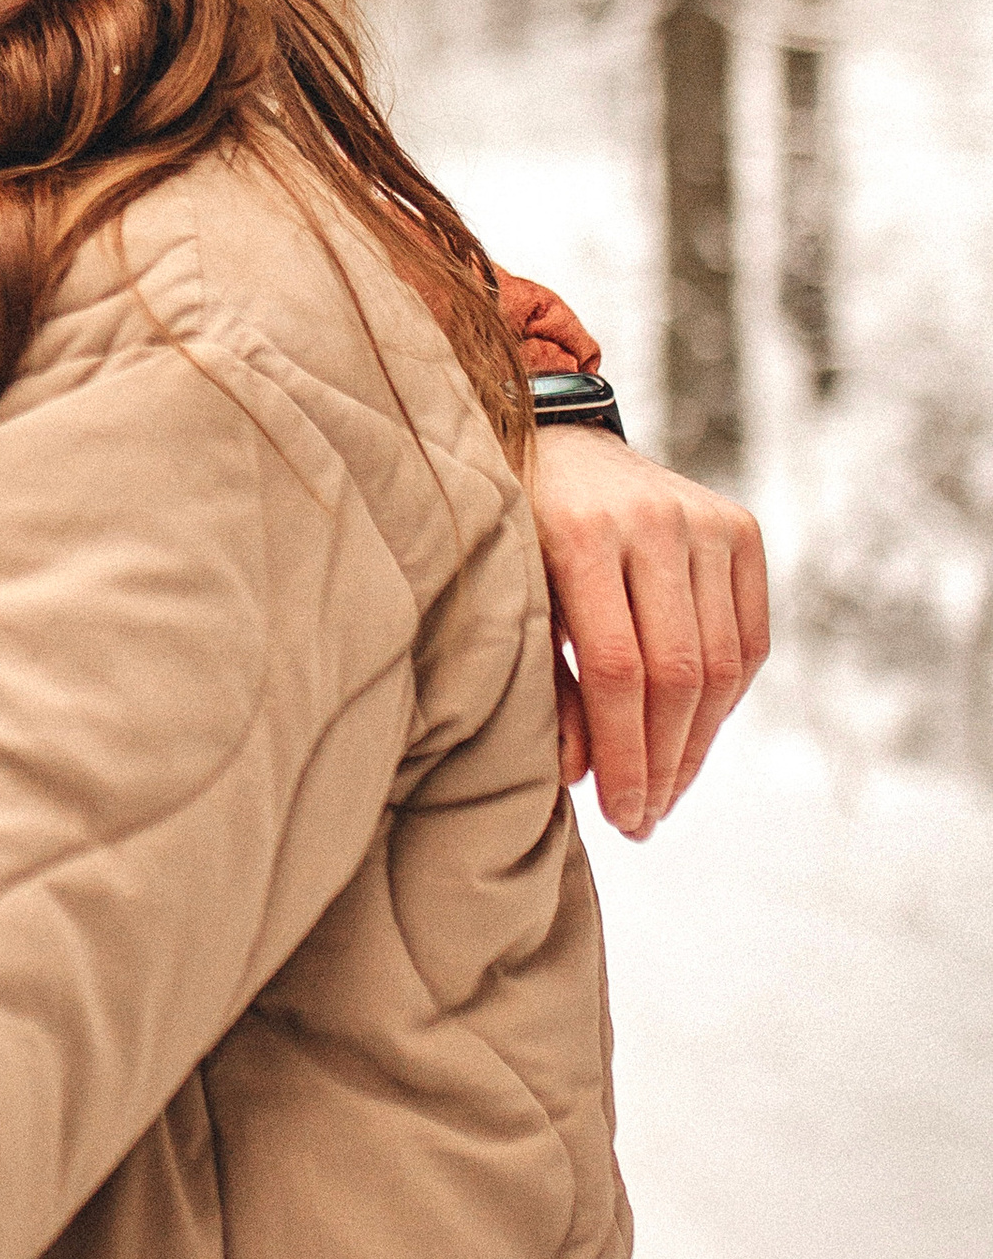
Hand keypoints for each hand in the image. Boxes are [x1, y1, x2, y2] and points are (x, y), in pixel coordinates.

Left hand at [528, 425, 768, 836]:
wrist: (554, 439)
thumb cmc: (516, 530)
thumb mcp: (510, 595)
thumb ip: (548, 679)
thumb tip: (581, 774)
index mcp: (581, 532)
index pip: (619, 670)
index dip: (624, 753)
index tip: (620, 815)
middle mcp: (652, 520)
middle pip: (677, 671)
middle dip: (663, 761)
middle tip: (643, 819)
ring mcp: (703, 518)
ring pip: (721, 662)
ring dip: (698, 743)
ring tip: (666, 793)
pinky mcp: (738, 526)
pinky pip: (748, 638)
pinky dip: (727, 699)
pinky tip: (694, 738)